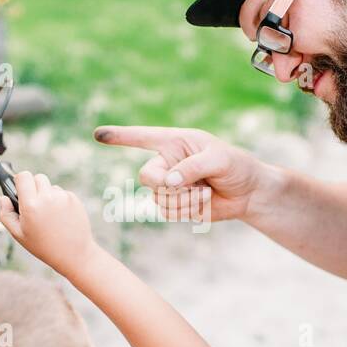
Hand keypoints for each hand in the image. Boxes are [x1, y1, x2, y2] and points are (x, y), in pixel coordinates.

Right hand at [0, 170, 96, 277]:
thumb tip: (3, 198)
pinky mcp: (74, 199)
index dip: (19, 181)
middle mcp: (48, 198)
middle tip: (34, 205)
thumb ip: (6, 214)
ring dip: (47, 194)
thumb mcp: (19, 235)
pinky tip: (59, 216)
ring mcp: (63, 197)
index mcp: (31, 205)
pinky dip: (59, 200)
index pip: (23, 176)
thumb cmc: (44, 246)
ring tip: (48, 214)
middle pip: (37, 177)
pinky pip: (62, 193)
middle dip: (33, 187)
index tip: (20, 189)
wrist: (74, 254)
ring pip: (50, 186)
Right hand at [93, 125, 267, 222]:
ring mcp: (169, 185)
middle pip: (147, 176)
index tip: (98, 135)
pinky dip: (186, 210)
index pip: (142, 137)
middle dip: (166, 185)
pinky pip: (167, 211)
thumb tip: (169, 181)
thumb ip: (193, 167)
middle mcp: (168, 162)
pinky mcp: (175, 204)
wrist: (248, 193)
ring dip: (184, 200)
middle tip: (189, 185)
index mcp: (175, 142)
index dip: (120, 137)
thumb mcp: (219, 160)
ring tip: (205, 192)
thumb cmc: (237, 167)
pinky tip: (202, 203)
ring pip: (158, 198)